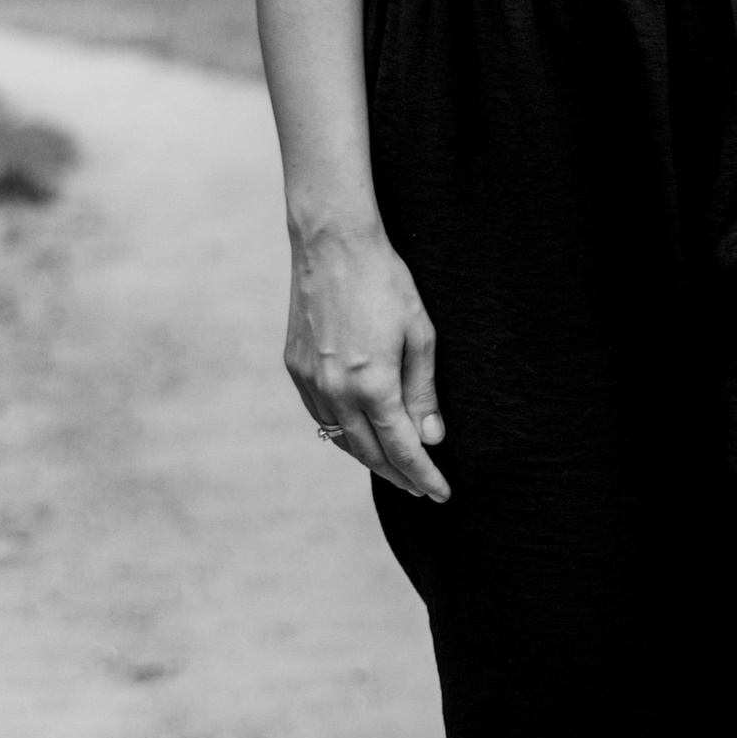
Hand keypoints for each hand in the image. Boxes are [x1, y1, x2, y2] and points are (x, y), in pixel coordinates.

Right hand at [284, 220, 447, 501]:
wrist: (332, 244)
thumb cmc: (385, 282)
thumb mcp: (420, 334)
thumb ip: (423, 392)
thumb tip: (431, 438)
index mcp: (372, 385)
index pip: (402, 449)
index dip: (424, 475)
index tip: (441, 493)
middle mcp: (335, 391)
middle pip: (369, 454)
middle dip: (398, 475)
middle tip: (420, 487)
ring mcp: (310, 382)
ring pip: (341, 439)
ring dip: (369, 458)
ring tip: (394, 466)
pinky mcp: (295, 368)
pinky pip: (320, 416)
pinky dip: (343, 432)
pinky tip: (360, 432)